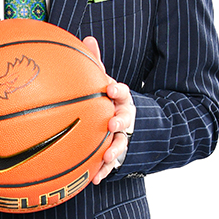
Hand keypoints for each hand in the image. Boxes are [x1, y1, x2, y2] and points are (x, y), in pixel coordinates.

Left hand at [80, 36, 135, 184]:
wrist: (130, 124)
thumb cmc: (109, 100)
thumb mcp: (105, 82)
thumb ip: (96, 64)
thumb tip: (88, 38)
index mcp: (121, 99)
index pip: (123, 92)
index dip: (118, 90)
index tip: (111, 88)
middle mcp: (126, 117)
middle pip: (126, 119)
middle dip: (120, 121)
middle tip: (112, 124)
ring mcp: (124, 136)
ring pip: (122, 143)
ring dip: (115, 150)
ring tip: (107, 157)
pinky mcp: (118, 153)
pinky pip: (111, 163)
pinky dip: (104, 171)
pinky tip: (95, 180)